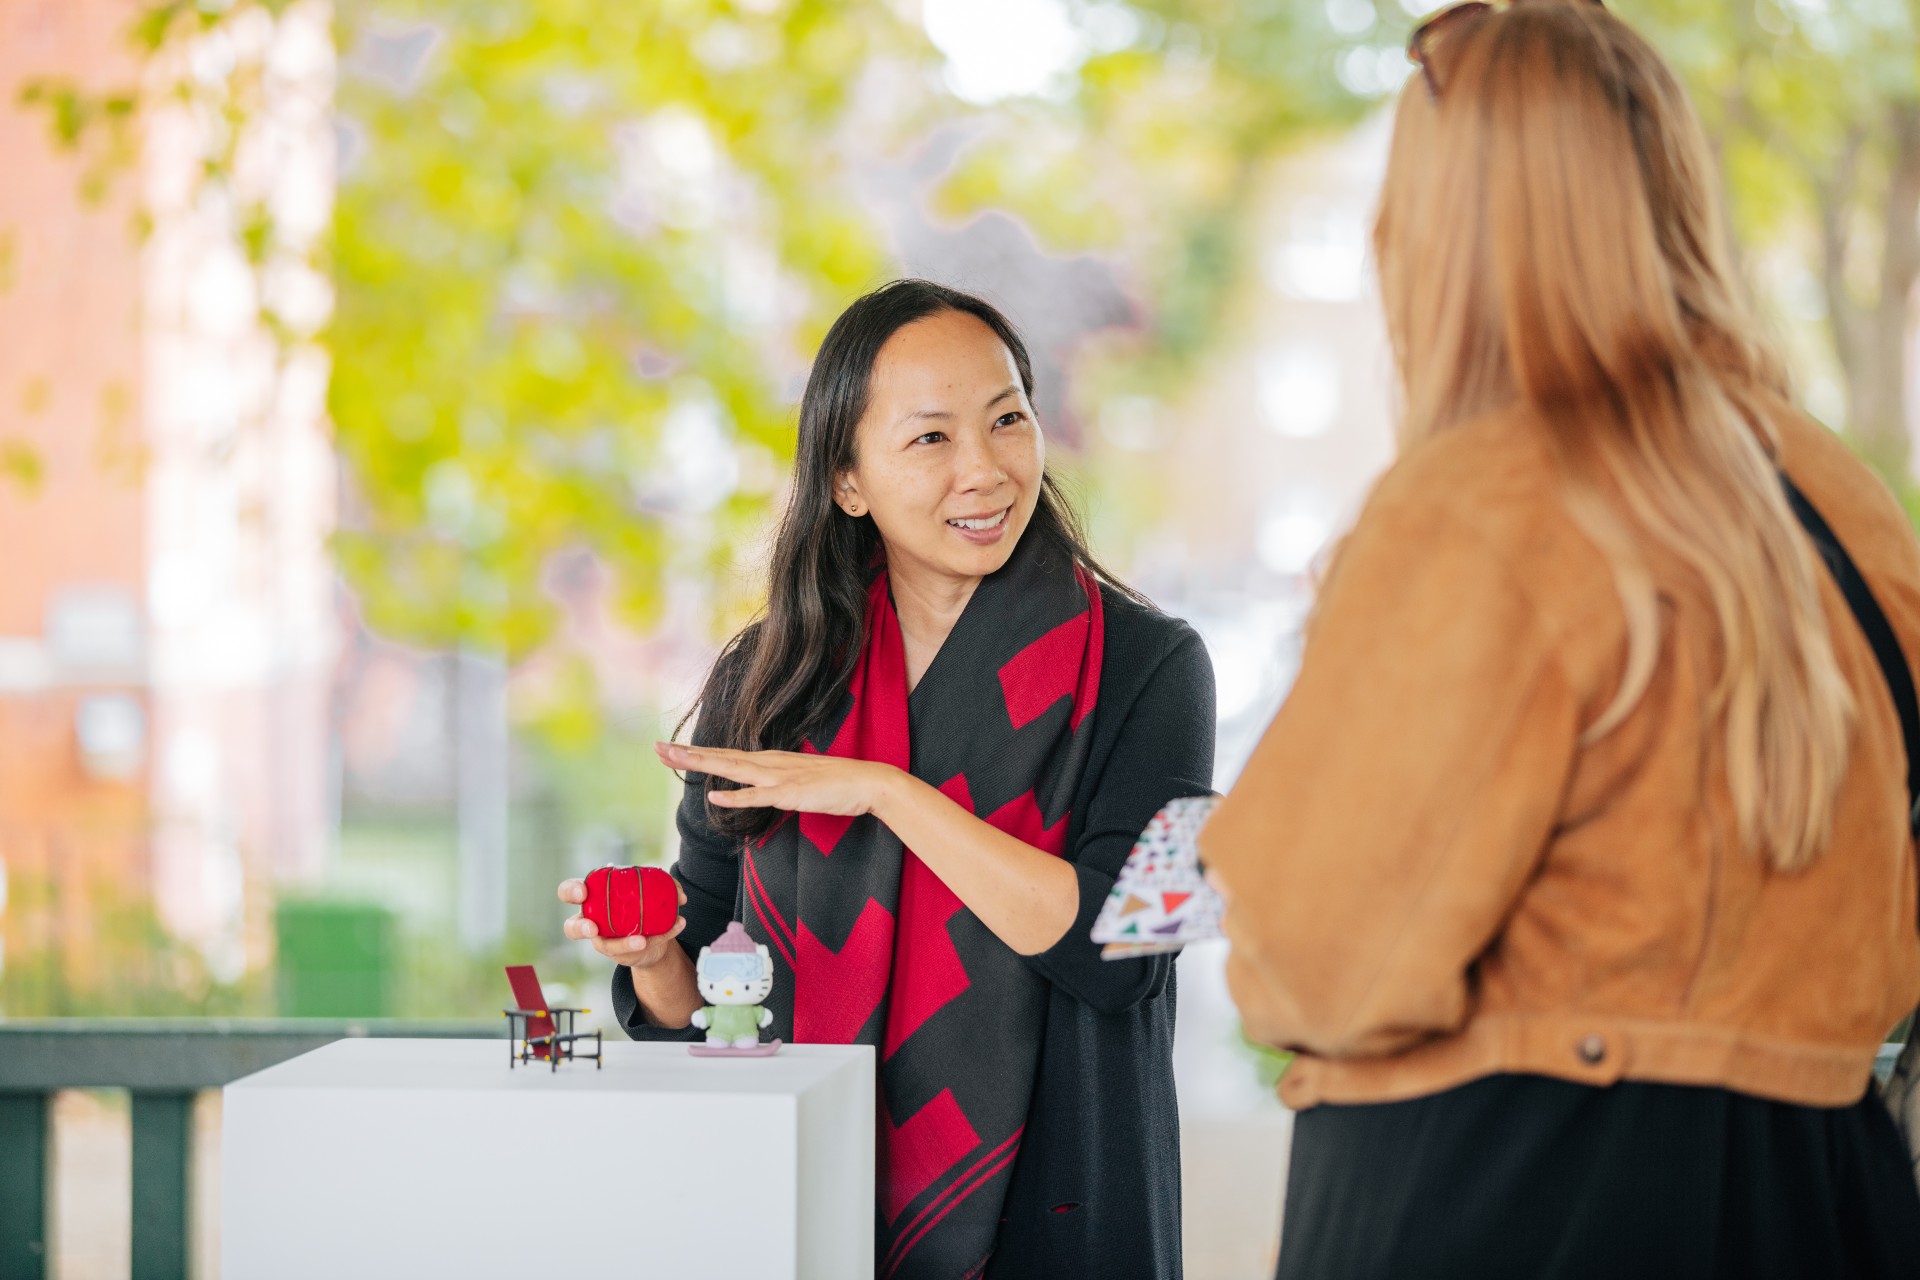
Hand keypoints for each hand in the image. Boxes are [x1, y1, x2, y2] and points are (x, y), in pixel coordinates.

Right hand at [557, 876, 688, 968]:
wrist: (650, 934)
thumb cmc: (639, 903)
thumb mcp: (647, 889)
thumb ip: (663, 885)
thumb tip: (680, 895)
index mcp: (592, 898)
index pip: (569, 892)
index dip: (571, 892)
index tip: (583, 892)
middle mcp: (592, 922)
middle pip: (573, 927)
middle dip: (580, 927)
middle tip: (593, 928)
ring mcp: (605, 942)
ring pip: (605, 947)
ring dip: (623, 944)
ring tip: (641, 941)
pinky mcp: (622, 955)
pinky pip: (637, 950)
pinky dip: (660, 937)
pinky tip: (676, 926)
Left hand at [656, 741, 905, 817]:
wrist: (868, 782)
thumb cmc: (836, 784)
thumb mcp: (799, 781)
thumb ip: (776, 783)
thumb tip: (758, 789)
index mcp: (770, 761)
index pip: (726, 756)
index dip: (696, 753)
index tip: (670, 749)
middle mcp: (770, 764)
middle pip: (721, 758)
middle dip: (687, 754)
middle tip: (656, 748)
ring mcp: (780, 777)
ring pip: (733, 770)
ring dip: (703, 764)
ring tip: (675, 759)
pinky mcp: (792, 794)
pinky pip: (759, 798)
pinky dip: (736, 798)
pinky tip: (716, 799)